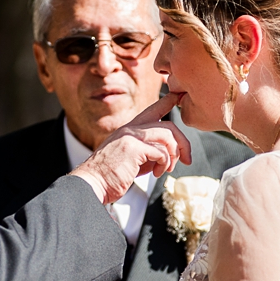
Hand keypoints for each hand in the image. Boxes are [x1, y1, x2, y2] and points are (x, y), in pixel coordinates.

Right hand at [72, 95, 191, 203]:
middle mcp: (131, 128)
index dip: (168, 101)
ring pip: (167, 136)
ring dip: (173, 155)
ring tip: (166, 169)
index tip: (179, 96)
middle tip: (187, 159)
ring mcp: (131, 136)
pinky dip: (164, 164)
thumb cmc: (110, 177)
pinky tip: (156, 173)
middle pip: (168, 125)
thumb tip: (166, 157)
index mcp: (129, 129)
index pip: (153, 110)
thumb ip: (147, 153)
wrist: (91, 184)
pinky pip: (161, 152)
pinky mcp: (133, 148)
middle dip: (183, 142)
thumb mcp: (132, 161)